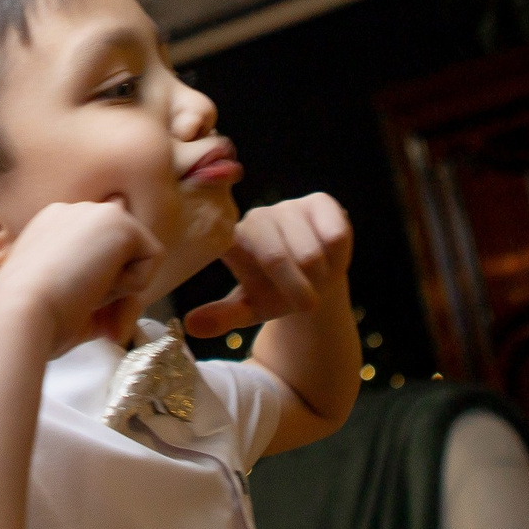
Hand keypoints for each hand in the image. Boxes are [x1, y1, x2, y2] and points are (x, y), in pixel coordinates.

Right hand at [0, 199, 162, 355]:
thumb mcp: (67, 301)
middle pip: (119, 252)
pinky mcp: (119, 221)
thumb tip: (129, 309)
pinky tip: (99, 285)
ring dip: (120, 286)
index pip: (96, 250)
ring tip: (86, 296)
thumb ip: (97, 293)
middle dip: (115, 288)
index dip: (98, 284)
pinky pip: (152, 257)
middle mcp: (73, 213)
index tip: (82, 313)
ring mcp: (95, 212)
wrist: (20, 311)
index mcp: (52, 228)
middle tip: (97, 321)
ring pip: (136, 254)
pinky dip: (133, 284)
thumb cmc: (35, 317)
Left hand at [183, 193, 352, 339]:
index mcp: (232, 241)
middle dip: (296, 290)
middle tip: (307, 304)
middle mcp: (256, 218)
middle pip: (277, 258)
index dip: (247, 268)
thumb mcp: (250, 309)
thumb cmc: (277, 293)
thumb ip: (223, 316)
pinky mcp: (319, 202)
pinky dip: (338, 258)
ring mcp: (288, 207)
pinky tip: (329, 258)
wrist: (317, 278)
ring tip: (317, 279)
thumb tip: (190, 326)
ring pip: (311, 252)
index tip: (257, 275)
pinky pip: (334, 236)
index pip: (231, 249)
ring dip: (320, 276)